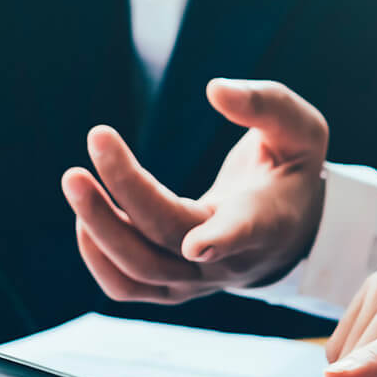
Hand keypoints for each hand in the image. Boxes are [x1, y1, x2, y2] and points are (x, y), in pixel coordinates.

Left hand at [61, 79, 327, 303]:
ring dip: (99, 227)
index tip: (197, 246)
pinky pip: (126, 287)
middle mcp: (231, 258)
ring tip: (76, 179)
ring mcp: (199, 279)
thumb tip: (215, 89)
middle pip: (170, 238)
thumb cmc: (291, 172)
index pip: (245, 232)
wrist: (289, 232)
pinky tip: (86, 216)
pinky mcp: (173, 287)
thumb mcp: (300, 130)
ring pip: (140, 269)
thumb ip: (265, 105)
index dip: (222, 240)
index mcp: (267, 219)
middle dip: (128, 190)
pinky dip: (97, 257)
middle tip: (98, 137)